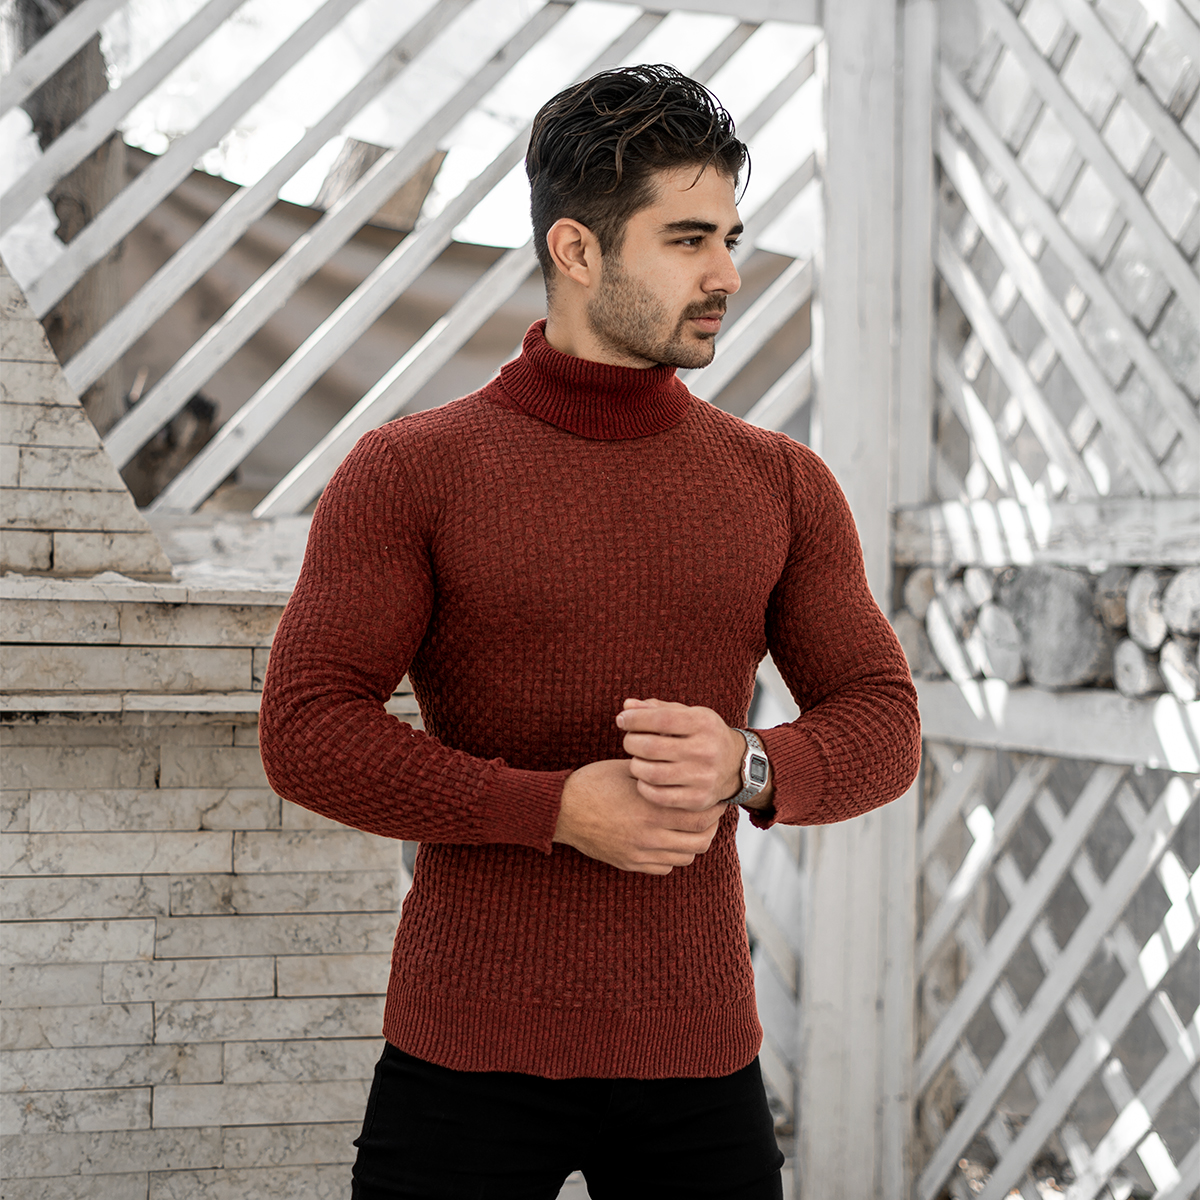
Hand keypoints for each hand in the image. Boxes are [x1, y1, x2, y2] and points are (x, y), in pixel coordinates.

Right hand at [553, 758, 724, 874]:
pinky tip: (668, 840)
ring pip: (684, 858)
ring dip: (693, 843)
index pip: (700, 817)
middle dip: (710, 828)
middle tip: (710, 815)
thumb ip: (658, 775)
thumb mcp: (628, 770)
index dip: (714, 808)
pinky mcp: (628, 863)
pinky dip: (672, 856)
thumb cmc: (593, 783)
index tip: (716, 799)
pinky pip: (663, 868)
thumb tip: (683, 769)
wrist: (560, 810)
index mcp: (652, 809)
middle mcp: (650, 836)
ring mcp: (639, 853)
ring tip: (691, 827)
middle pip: (700, 842)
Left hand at [617, 698, 772, 810]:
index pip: (660, 719)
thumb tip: (627, 706)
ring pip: (652, 773)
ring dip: (635, 765)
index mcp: (703, 723)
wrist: (736, 765)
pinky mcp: (698, 799)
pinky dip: (644, 786)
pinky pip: (658, 796)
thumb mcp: (687, 715)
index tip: (622, 720)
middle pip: (652, 747)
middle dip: (631, 742)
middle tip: (629, 741)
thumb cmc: (703, 735)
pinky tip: (644, 778)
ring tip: (637, 759)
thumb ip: (656, 709)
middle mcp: (706, 750)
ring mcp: (703, 777)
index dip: (635, 719)